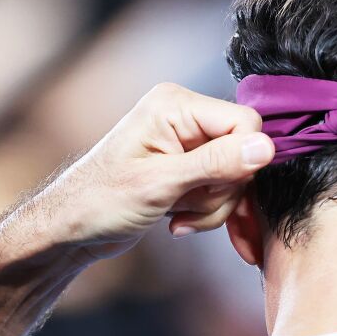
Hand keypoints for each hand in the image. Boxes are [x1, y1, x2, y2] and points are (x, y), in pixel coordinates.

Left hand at [43, 82, 273, 259]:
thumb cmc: (100, 201)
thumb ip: (216, 163)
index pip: (245, 123)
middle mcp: (186, 116)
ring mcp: (189, 142)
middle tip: (185, 205)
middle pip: (244, 153)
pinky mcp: (190, 166)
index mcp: (176, 104)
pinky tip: (178, 220)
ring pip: (236, 176)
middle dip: (222, 190)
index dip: (240, 161)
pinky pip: (222, 188)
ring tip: (176, 215)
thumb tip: (266, 148)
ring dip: (213, 206)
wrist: (71, 230)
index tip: (210, 186)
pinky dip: (207, 211)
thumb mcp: (160, 184)